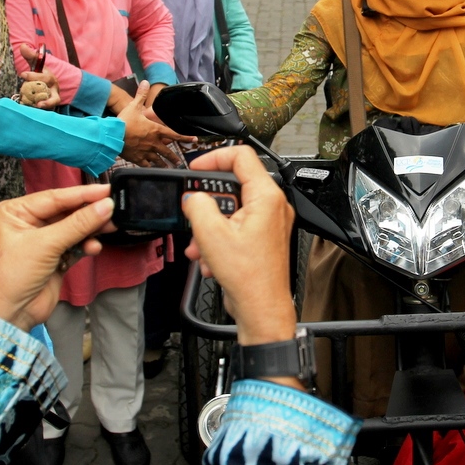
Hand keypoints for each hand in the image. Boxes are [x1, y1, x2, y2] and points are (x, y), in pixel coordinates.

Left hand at [0, 185, 113, 332]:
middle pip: (67, 211)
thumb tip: (106, 205)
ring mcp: (43, 240)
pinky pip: (76, 243)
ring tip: (110, 228)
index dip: (82, 194)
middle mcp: (28, 222)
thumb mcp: (46, 244)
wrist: (11, 314)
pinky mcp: (55, 256)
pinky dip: (86, 245)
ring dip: (91, 230)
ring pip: (74, 227)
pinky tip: (93, 248)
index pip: (54, 197)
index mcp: (16, 212)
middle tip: (113, 209)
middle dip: (89, 213)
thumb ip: (78, 224)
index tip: (107, 190)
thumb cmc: (15, 275)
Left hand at [18, 44, 60, 109]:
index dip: (34, 76)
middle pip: (52, 91)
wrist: (47, 89)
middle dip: (44, 93)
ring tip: (38, 106)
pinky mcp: (49, 108)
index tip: (22, 74)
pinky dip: (42, 111)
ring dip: (47, 104)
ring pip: (53, 102)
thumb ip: (30, 57)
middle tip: (29, 88)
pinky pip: (47, 110)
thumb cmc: (41, 77)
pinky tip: (32, 110)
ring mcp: (52, 99)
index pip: (44, 77)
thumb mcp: (37, 67)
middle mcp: (53, 89)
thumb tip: (22, 46)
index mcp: (50, 78)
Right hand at [118, 81, 192, 166]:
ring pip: (158, 160)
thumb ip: (141, 95)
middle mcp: (153, 142)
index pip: (174, 134)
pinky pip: (146, 164)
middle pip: (168, 151)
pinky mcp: (137, 158)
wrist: (112, 136)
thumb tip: (145, 83)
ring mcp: (146, 152)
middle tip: (179, 161)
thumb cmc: (123, 121)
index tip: (194, 140)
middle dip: (174, 157)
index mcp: (155, 130)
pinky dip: (150, 167)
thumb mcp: (133, 106)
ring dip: (164, 163)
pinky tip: (152, 169)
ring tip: (169, 167)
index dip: (185, 137)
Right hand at [182, 146, 295, 347]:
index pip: (241, 156)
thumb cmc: (249, 277)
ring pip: (231, 210)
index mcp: (266, 197)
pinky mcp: (261, 238)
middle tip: (194, 215)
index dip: (214, 158)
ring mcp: (268, 223)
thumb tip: (193, 197)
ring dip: (209, 227)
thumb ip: (198, 205)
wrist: (261, 308)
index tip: (196, 170)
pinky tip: (211, 259)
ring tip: (201, 246)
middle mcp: (272, 206)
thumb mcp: (211, 234)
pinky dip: (218, 240)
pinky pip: (235, 227)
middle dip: (208, 204)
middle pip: (233, 185)